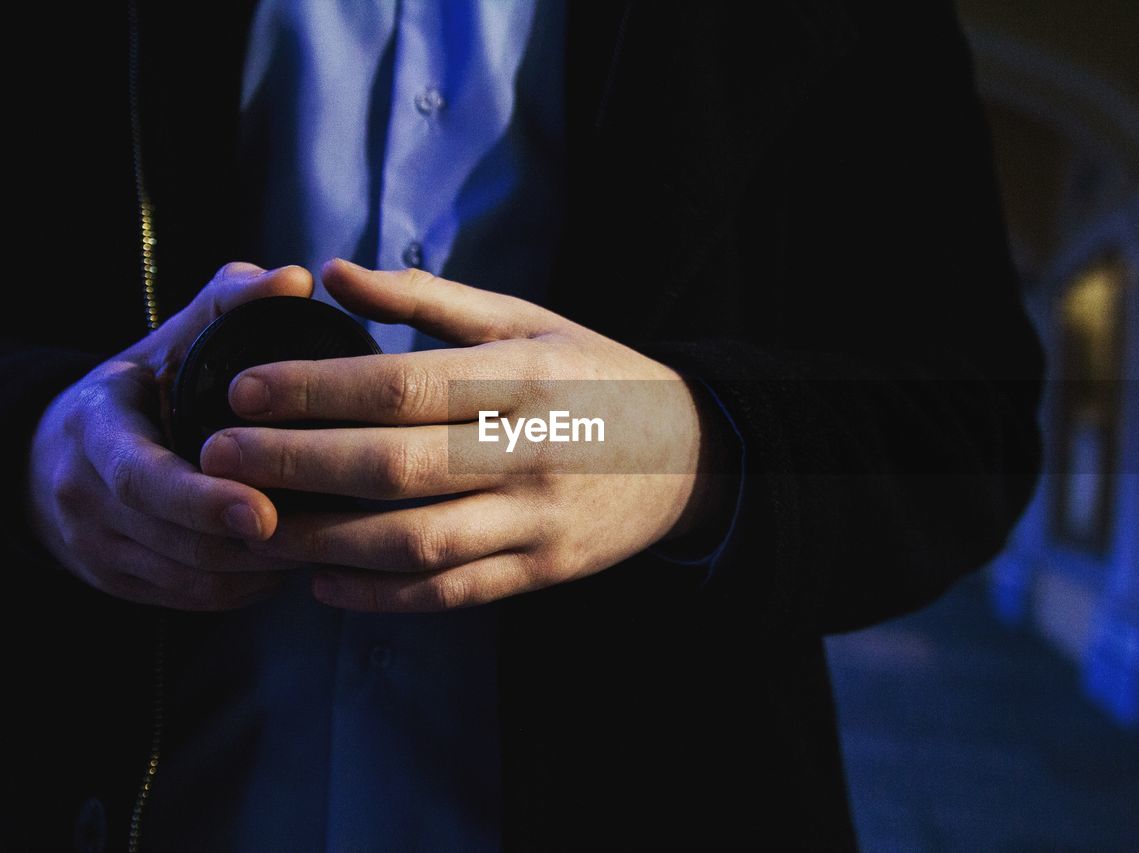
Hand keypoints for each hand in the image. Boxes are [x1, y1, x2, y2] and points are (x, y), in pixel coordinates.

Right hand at [26, 263, 312, 609]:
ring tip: (329, 541)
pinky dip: (251, 585)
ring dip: (263, 567)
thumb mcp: (168, 341)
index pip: (142, 480)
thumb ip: (226, 305)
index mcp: (94, 435)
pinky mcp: (126, 586)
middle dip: (256, 542)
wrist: (55, 459)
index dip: (203, 500)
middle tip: (329, 528)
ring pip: (195, 579)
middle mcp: (88, 502)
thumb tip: (293, 277)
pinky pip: (197, 598)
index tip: (262, 510)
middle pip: (180, 541)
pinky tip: (297, 561)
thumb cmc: (137, 391)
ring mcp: (103, 551)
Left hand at [204, 259, 735, 611]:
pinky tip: (323, 583)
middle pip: (394, 466)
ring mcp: (537, 519)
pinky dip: (380, 596)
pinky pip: (449, 593)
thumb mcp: (526, 320)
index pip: (403, 385)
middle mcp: (530, 450)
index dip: (315, 390)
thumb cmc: (593, 373)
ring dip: (322, 542)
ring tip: (253, 525)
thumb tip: (333, 270)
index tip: (242, 390)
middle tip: (216, 456)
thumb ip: (430, 300)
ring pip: (413, 542)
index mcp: (523, 375)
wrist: (687, 453)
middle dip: (294, 464)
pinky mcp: (541, 570)